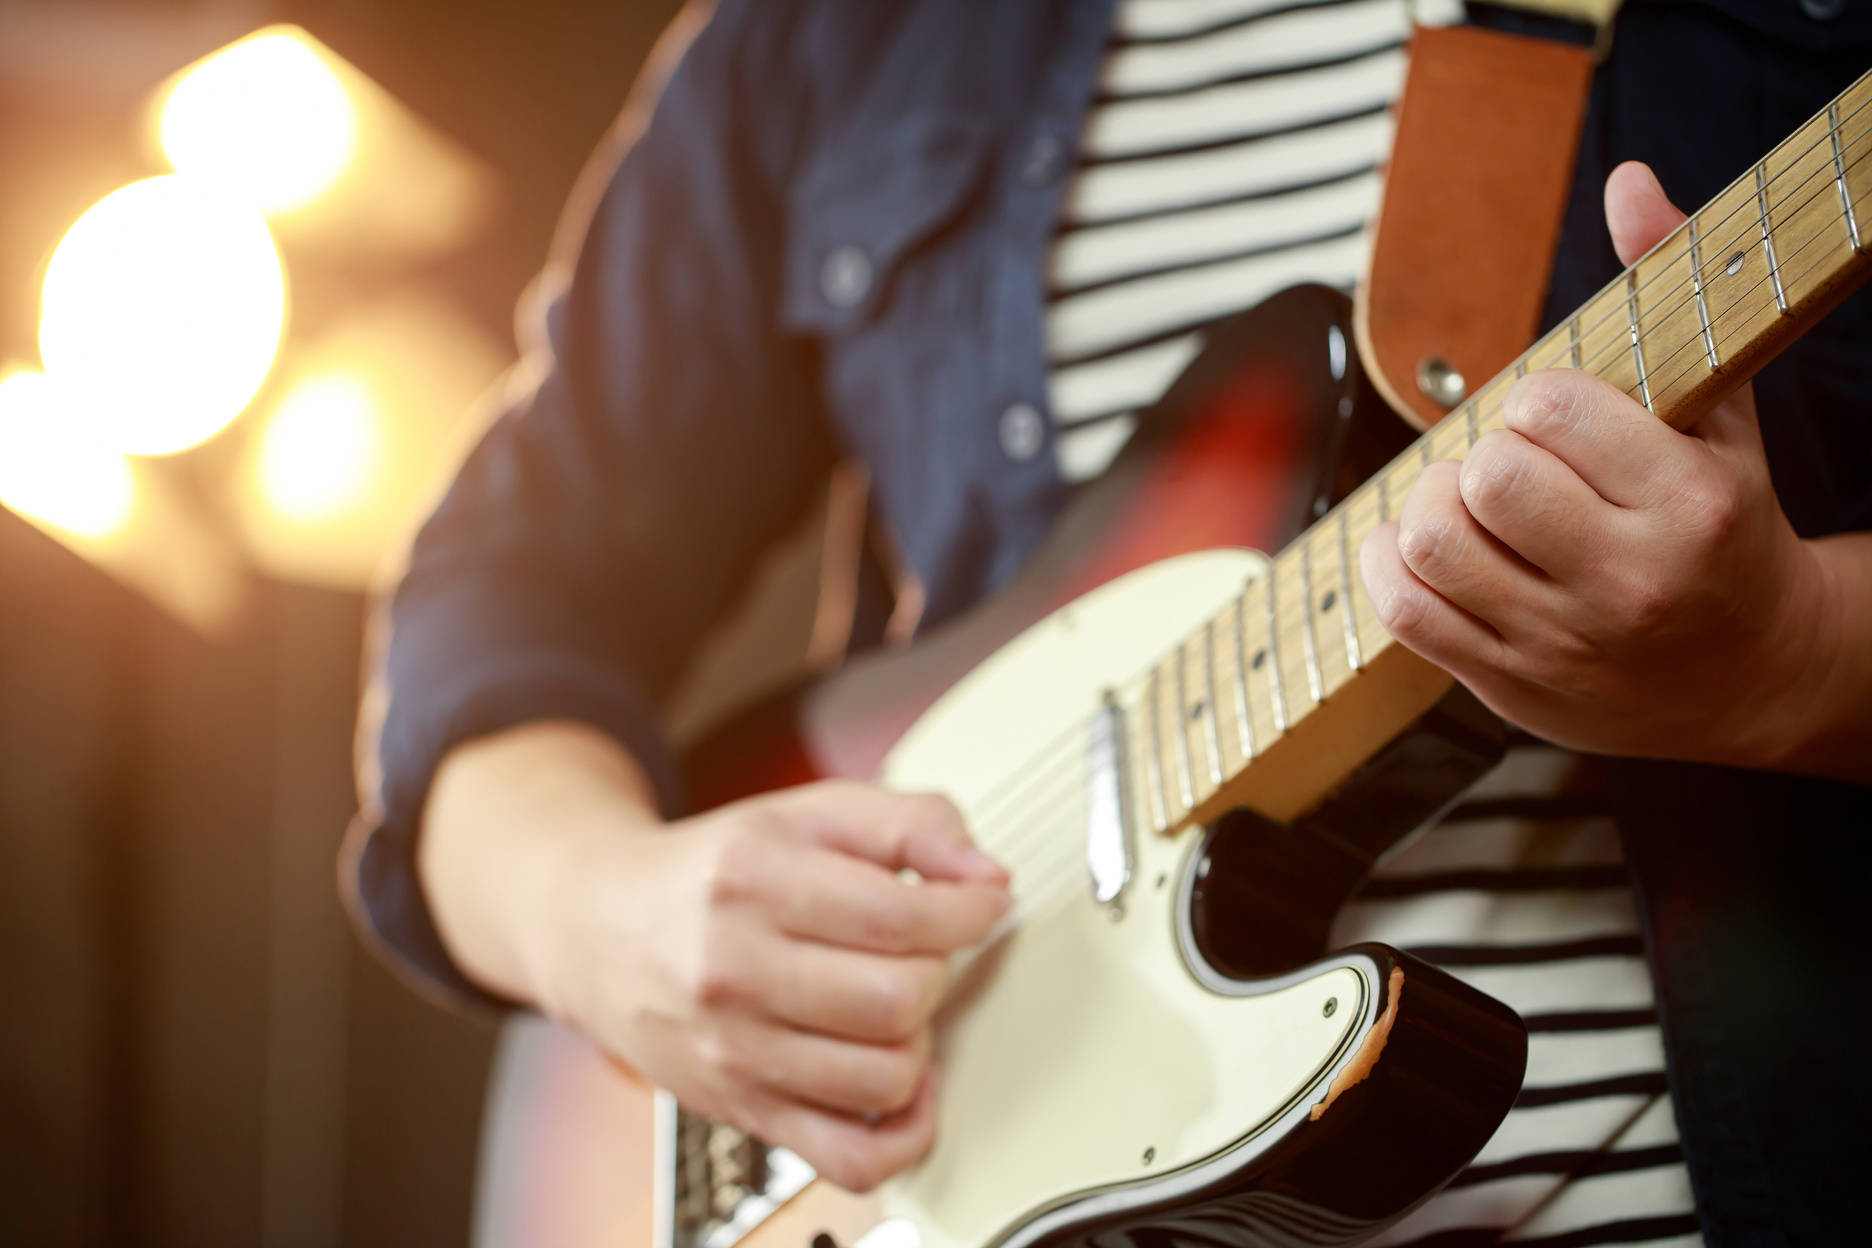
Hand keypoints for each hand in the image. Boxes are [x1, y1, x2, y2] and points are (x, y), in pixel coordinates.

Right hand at [540, 778, 1007, 1191]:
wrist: (599, 931)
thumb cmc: (712, 874)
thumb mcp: (805, 814)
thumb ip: (909, 823)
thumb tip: (988, 875)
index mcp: (752, 880)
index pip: (900, 915)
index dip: (970, 910)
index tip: (979, 902)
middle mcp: (733, 969)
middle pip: (898, 998)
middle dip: (936, 969)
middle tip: (917, 950)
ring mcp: (733, 1052)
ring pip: (884, 1077)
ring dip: (917, 1040)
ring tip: (893, 1005)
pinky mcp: (742, 1113)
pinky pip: (853, 1159)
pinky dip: (905, 1131)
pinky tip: (900, 1083)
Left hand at [1358, 162, 1871, 774]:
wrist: (1755, 677)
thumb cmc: (1728, 528)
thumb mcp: (1722, 413)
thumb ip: (1669, 290)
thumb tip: (1627, 180)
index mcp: (1688, 505)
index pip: (1550, 409)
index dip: (1538, 399)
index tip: (1559, 417)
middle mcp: (1627, 581)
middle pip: (1485, 479)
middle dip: (1485, 452)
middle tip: (1512, 462)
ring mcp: (1561, 643)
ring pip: (1433, 543)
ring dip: (1432, 505)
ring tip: (1469, 503)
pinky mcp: (1506, 684)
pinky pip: (1403, 613)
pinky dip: (1388, 563)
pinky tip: (1420, 543)